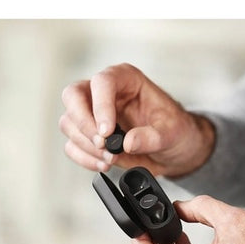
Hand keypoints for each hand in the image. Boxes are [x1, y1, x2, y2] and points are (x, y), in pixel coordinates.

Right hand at [59, 63, 214, 176]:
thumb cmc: (175, 130)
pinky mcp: (89, 135)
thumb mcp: (172, 132)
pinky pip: (72, 145)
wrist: (173, 150)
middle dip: (83, 123)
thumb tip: (128, 142)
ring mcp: (93, 113)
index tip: (108, 132)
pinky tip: (103, 163)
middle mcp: (105, 93)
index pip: (102, 82)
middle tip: (103, 144)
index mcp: (126, 80)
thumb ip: (152, 137)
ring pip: (69, 122)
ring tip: (111, 157)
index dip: (100, 106)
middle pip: (73, 96)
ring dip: (86, 145)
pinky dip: (83, 157)